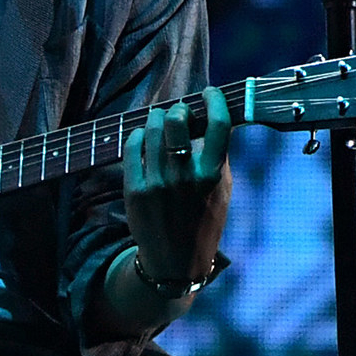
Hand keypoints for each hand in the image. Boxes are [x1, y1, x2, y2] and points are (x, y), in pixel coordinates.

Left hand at [122, 87, 230, 294]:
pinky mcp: (135, 190)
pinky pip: (132, 146)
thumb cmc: (203, 222)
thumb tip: (209, 118)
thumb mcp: (223, 192)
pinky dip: (137, 135)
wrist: (175, 263)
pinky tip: (142, 136)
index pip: (218, 125)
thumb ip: (220, 158)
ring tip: (158, 120)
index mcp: (213, 176)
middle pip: (177, 121)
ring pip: (152, 129)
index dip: (214, 100)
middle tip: (177, 113)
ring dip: (155, 118)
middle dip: (177, 110)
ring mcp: (158, 184)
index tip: (209, 92)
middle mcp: (186, 178)